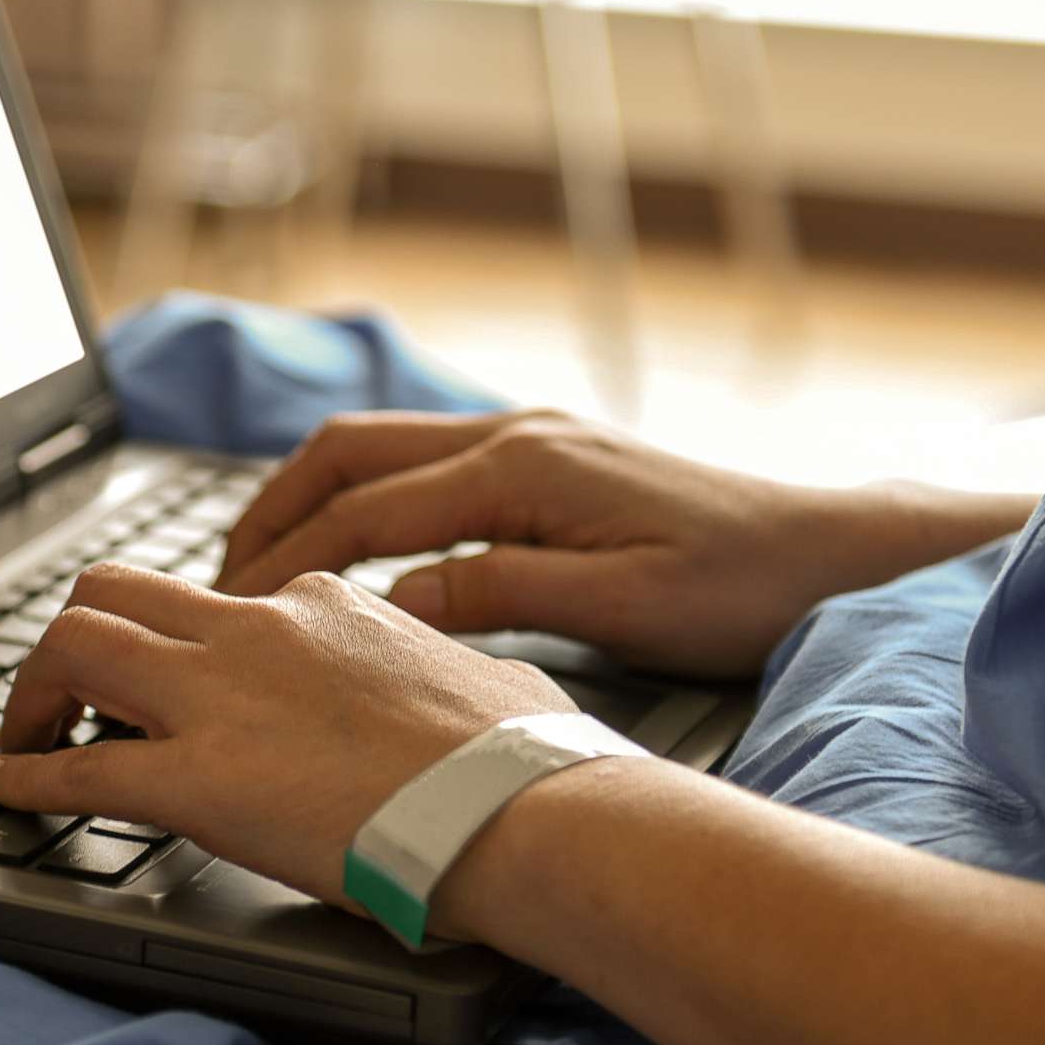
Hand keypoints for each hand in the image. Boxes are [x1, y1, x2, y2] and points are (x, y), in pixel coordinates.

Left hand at [0, 563, 576, 910]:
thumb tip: (481, 687)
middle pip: (114, 591)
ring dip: (34, 691)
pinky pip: (79, 770)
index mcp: (324, 604)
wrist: (519, 808)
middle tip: (69, 698)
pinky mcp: (198, 780)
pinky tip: (1, 787)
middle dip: (74, 639)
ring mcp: (222, 699)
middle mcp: (258, 629)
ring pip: (76, 645)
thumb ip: (450, 670)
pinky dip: (26, 776)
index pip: (219, 600)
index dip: (176, 643)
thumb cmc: (519, 759)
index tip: (166, 682)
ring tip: (25, 737)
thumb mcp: (484, 677)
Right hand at [216, 409, 959, 678]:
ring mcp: (532, 435)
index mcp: (523, 468)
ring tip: (258, 564)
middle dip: (270, 510)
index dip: (288, 561)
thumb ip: (492, 593)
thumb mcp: (616, 609)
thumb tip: (384, 602)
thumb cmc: (740, 587)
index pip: (366, 509)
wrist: (828, 553)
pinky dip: (363, 494)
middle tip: (216, 581)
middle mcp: (515, 434)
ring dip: (310, 496)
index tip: (230, 610)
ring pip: (380, 447)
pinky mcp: (550, 456)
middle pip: (350, 452)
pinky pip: (424, 460)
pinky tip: (349, 542)